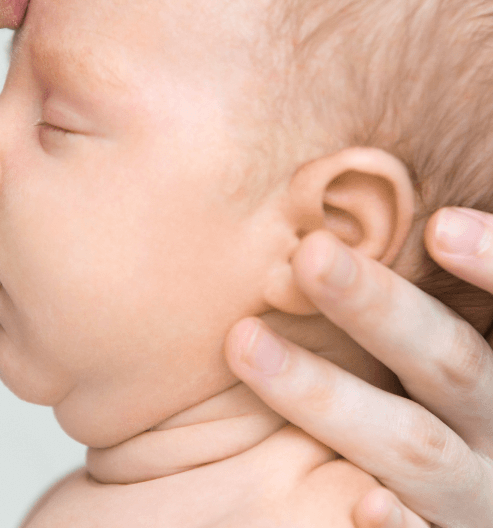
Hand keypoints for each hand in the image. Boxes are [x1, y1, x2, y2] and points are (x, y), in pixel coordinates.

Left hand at [225, 207, 492, 527]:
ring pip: (415, 446)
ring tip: (244, 343)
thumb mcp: (436, 353)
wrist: (444, 496)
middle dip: (380, 308)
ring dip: (328, 395)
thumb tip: (380, 217)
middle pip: (452, 362)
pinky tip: (366, 504)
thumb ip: (403, 307)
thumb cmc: (435, 406)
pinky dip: (399, 525)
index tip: (438, 226)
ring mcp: (475, 494)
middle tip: (310, 255)